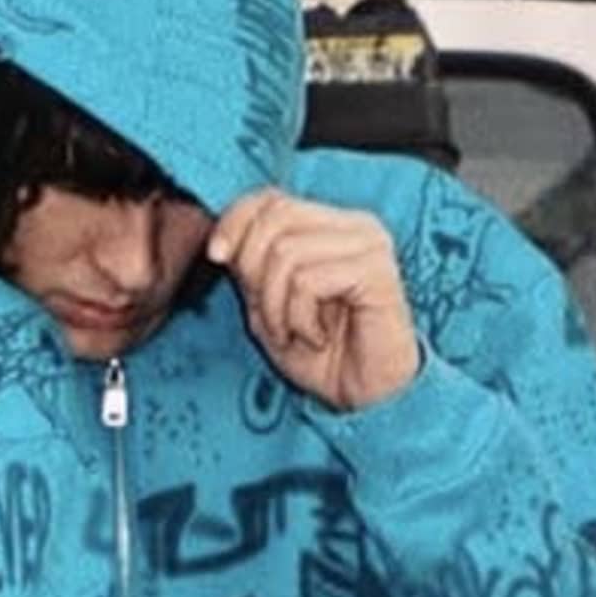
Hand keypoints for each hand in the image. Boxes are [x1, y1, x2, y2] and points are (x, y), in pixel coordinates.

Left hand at [211, 190, 422, 413]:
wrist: (367, 398)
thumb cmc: (324, 356)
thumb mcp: (270, 303)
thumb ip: (250, 264)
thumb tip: (223, 241)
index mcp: (332, 224)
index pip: (271, 197)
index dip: (234, 222)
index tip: (218, 257)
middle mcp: (356, 226)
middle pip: (275, 218)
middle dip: (255, 272)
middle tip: (272, 316)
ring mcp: (370, 245)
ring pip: (286, 251)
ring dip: (277, 305)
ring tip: (297, 332)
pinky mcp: (377, 272)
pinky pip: (309, 281)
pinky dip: (299, 318)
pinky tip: (319, 337)